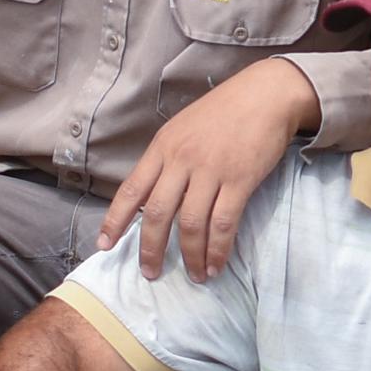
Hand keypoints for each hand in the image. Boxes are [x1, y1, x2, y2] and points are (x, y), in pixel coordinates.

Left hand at [101, 58, 314, 279]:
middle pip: (158, 213)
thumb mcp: (183, 128)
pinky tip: (215, 265)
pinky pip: (223, 223)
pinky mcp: (240, 180)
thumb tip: (153, 194)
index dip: (115, 221)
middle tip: (150, 273)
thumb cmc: (224, 111)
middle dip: (151, 249)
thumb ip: (167, 158)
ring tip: (193, 276)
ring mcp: (211, 171)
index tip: (104, 245)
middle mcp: (182, 160)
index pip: (131, 189)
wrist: (266, 95)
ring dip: (190, 256)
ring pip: (191, 224)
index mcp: (163, 147)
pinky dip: (217, 250)